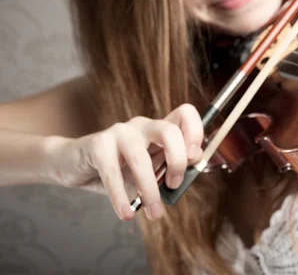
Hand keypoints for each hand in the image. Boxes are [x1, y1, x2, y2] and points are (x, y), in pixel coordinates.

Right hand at [47, 103, 203, 220]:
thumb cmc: (117, 170)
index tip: (194, 159)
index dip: (196, 132)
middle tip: (174, 186)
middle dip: (177, 161)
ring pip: (141, 157)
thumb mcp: (148, 172)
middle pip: (169, 131)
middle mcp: (142, 125)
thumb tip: (190, 168)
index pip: (185, 114)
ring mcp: (119, 132)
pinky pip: (112, 172)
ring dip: (150, 189)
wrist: (73, 166)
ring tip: (153, 212)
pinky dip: (121, 197)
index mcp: (159, 128)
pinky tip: (126, 213)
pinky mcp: (97, 144)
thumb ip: (169, 169)